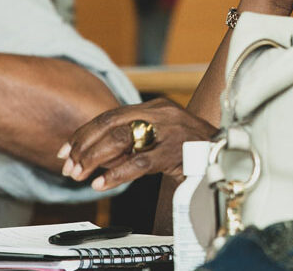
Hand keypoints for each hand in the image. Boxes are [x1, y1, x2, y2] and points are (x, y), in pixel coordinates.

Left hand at [58, 98, 217, 188]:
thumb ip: (134, 139)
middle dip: (84, 145)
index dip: (84, 132)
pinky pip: (139, 163)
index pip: (110, 115)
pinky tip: (102, 184)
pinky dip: (116, 174)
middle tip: (68, 165)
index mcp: (154, 106)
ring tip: (80, 174)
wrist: (226, 152)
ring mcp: (168, 131)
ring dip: (95, 158)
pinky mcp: (174, 152)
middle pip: (110, 124)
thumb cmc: (192, 147)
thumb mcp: (161, 136)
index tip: (66, 149)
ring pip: (121, 140)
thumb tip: (98, 155)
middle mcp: (160, 113)